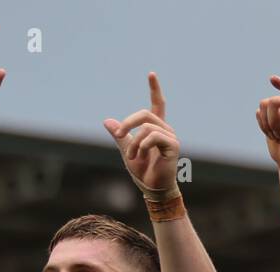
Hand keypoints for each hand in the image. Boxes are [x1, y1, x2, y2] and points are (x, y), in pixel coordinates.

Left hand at [103, 73, 179, 196]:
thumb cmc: (143, 172)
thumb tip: (107, 121)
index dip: (155, 89)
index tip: (151, 73)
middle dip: (128, 123)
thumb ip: (120, 136)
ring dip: (134, 143)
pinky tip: (140, 156)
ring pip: (146, 127)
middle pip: (145, 114)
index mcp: (156, 129)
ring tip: (132, 157)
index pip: (157, 104)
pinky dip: (142, 146)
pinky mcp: (173, 146)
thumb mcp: (127, 150)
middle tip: (119, 134)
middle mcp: (165, 130)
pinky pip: (153, 136)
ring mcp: (171, 137)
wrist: (153, 189)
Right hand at [255, 76, 279, 166]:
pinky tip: (272, 133)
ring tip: (278, 135)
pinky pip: (258, 113)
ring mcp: (279, 107)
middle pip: (273, 102)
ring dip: (267, 125)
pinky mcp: (268, 114)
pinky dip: (262, 126)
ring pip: (264, 105)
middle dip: (273, 122)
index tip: (272, 79)